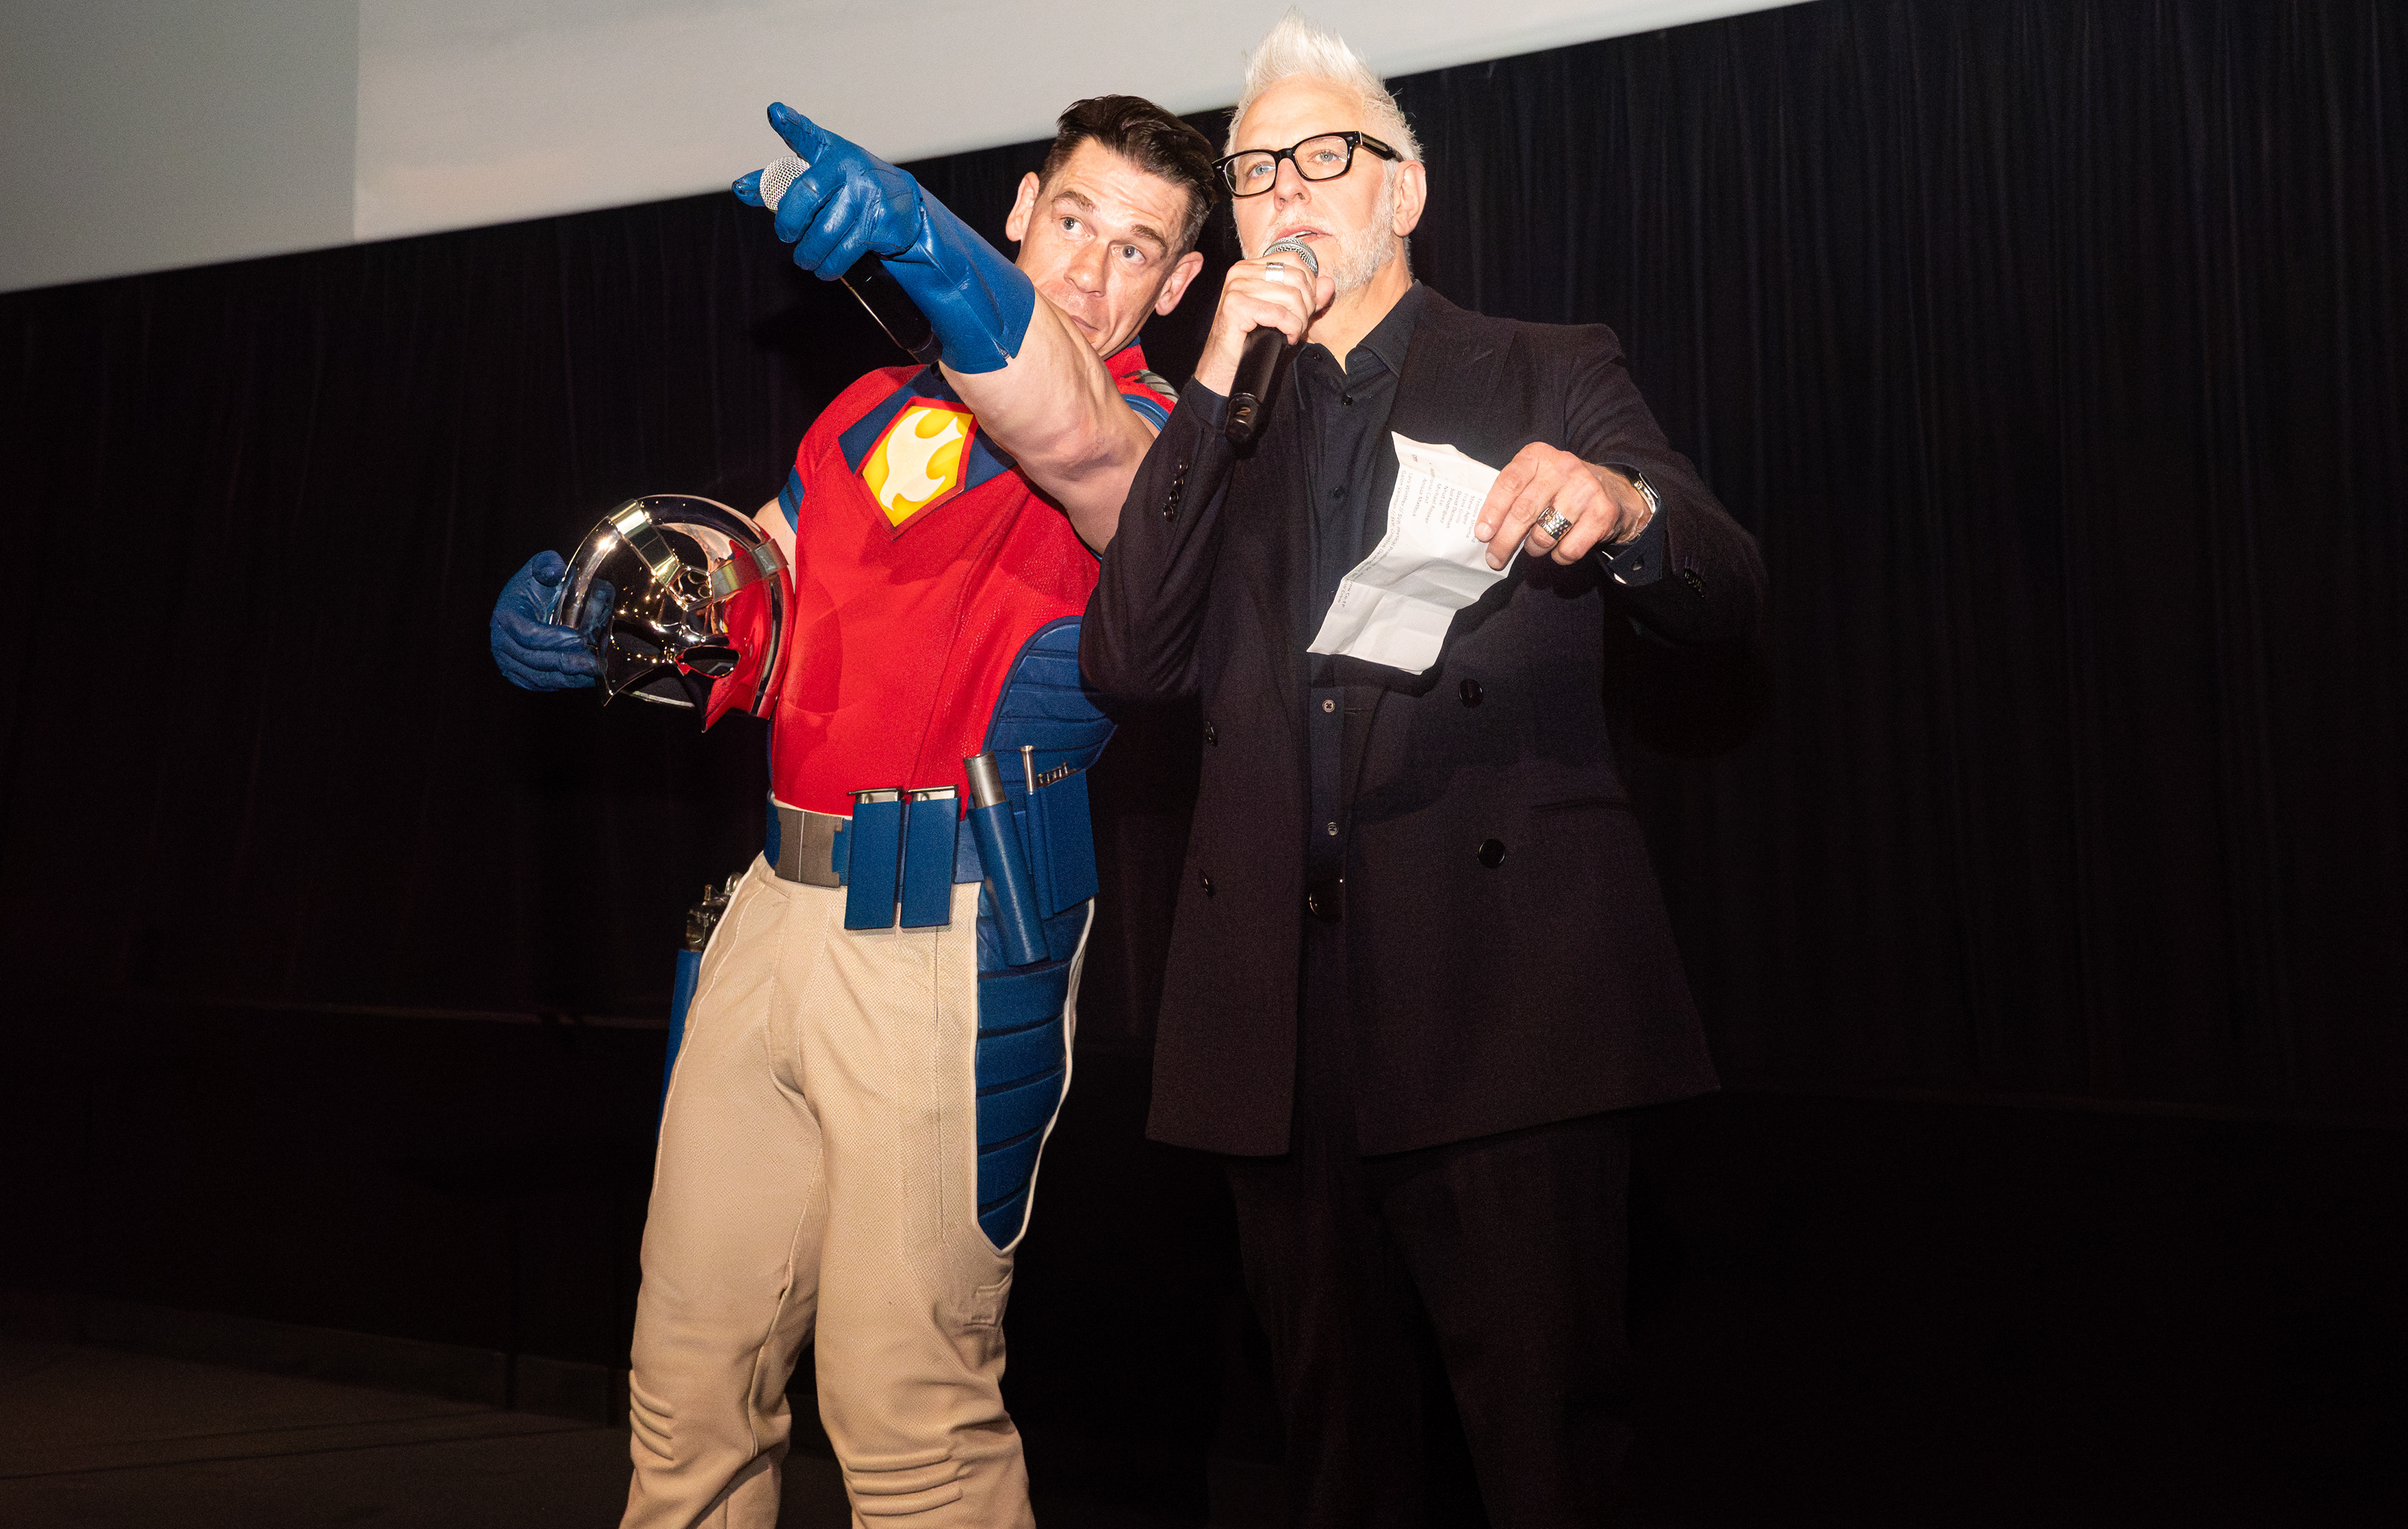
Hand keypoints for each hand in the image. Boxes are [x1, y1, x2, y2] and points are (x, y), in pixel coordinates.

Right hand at [490, 552, 608, 690]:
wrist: (530, 602)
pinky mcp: (516, 673)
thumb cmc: (538, 584)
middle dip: (567, 662)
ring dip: (568, 678)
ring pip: (538, 676)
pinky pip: (538, 684)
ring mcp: (506, 660)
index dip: (553, 639)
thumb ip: (547, 564)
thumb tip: (554, 572)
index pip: (528, 634)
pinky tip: (585, 679)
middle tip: (594, 662)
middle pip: (534, 659)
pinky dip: (562, 684)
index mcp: (505, 615)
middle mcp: (500, 641)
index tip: (580, 638)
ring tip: (595, 673)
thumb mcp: (541, 566)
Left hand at [742, 103, 923, 279]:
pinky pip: (844, 252)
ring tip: (805, 259)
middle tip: (786, 235)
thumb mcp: (819, 176)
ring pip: (824, 232)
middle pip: (807, 194)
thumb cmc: (848, 188)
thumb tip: (740, 189)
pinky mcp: (881, 222)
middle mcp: (850, 166)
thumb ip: (779, 181)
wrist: (905, 206)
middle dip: (790, 223)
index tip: (775, 113)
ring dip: (808, 253)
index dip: (790, 125)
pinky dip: (829, 266)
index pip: (807, 135)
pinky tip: (825, 267)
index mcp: (830, 150)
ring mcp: (869, 194)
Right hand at [1192, 252, 1335, 395]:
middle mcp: (1241, 272)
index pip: (1293, 260)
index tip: (1306, 307)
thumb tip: (1328, 283)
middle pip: (1295, 278)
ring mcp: (1236, 287)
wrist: (1225, 365)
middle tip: (1299, 325)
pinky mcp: (1236, 306)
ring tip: (1292, 333)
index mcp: (1251, 267)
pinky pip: (1279, 313)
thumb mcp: (1285, 313)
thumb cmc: (1251, 339)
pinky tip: (1285, 338)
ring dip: (1299, 320)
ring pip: (1291, 297)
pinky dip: (1290, 329)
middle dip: (1306, 305)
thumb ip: (1307, 297)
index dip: (1309, 283)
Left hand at [1472, 445, 1653, 568]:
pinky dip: (1559, 556)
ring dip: (1534, 549)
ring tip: (1535, 546)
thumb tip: (1486, 532)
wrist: (1611, 489)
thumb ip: (1512, 496)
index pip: (1509, 483)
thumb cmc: (1560, 488)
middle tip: (1494, 559)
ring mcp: (1585, 488)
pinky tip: (1559, 548)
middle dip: (1504, 541)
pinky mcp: (1603, 512)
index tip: (1482, 534)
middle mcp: (1563, 467)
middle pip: (1524, 512)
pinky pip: (1569, 549)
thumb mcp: (1535, 479)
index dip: (1493, 511)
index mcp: (1538, 456)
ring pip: (1545, 534)